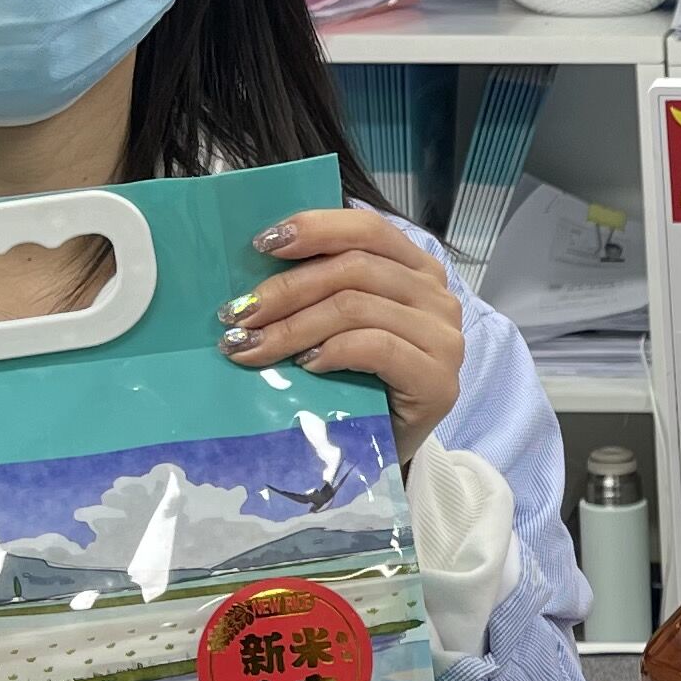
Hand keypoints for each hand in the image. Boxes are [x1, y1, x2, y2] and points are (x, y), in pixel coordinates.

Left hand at [219, 205, 466, 465]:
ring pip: (356, 306)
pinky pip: (376, 346)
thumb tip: (254, 261)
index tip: (261, 245)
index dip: (313, 228)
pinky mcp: (438, 381)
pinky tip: (304, 365)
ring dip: (293, 326)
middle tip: (237, 315)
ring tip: (251, 347)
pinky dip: (332, 351)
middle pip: (354, 268)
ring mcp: (443, 338)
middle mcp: (437, 296)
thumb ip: (322, 287)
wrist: (383, 452)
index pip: (367, 229)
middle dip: (286, 289)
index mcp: (416, 269)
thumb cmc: (356, 384)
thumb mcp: (338, 323)